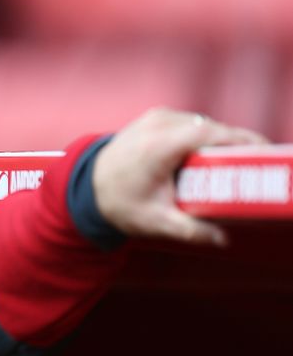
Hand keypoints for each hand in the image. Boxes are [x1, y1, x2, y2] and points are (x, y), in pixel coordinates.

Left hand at [93, 108, 267, 245]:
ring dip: (223, 141)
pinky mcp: (157, 116)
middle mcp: (158, 124)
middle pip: (212, 128)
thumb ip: (189, 230)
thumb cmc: (119, 202)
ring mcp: (156, 117)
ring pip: (204, 124)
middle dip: (239, 145)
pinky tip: (218, 155)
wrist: (86, 186)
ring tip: (244, 163)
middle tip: (262, 166)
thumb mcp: (155, 222)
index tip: (268, 153)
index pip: (212, 134)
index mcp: (159, 145)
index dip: (243, 141)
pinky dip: (206, 137)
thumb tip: (222, 239)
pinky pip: (191, 123)